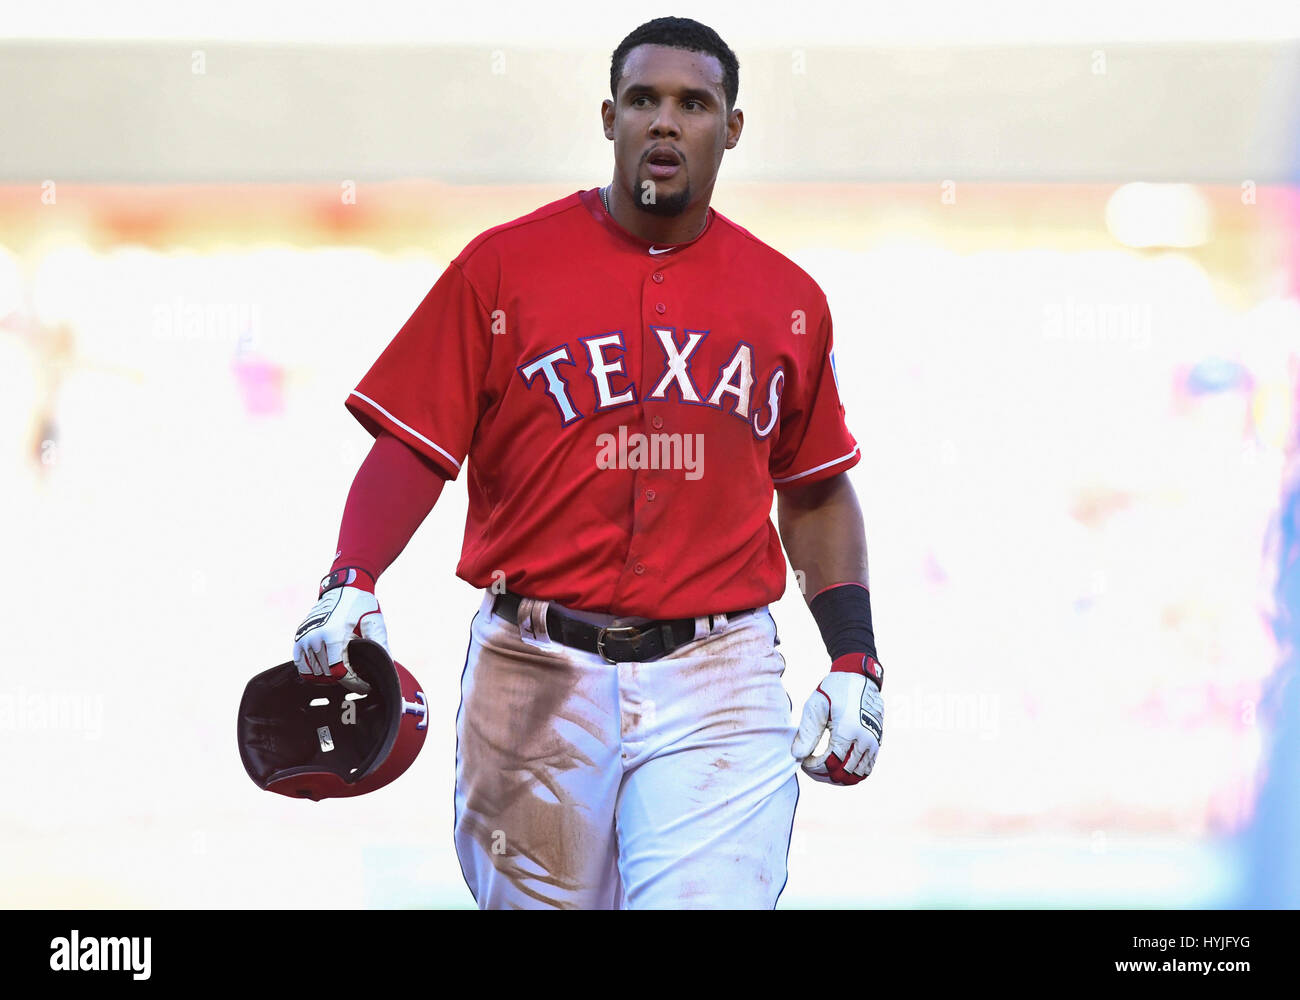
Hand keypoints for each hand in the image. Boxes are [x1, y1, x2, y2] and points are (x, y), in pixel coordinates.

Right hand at [292, 567, 386, 694]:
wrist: (343, 587)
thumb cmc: (361, 604)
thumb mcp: (374, 621)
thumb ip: (380, 642)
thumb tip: (388, 665)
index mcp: (333, 634)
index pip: (339, 672)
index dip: (353, 684)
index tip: (365, 686)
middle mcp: (314, 637)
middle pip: (327, 675)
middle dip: (344, 681)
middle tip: (359, 680)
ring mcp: (304, 637)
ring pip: (313, 673)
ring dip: (329, 678)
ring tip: (345, 675)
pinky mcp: (299, 637)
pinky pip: (300, 664)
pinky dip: (312, 672)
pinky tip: (327, 671)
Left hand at [791, 653, 883, 784]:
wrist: (860, 678)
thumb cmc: (834, 690)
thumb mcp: (816, 707)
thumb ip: (807, 733)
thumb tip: (797, 756)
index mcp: (848, 731)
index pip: (829, 764)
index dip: (812, 767)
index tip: (802, 759)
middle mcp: (864, 740)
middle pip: (842, 774)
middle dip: (822, 775)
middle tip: (808, 765)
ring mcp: (873, 743)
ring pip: (856, 776)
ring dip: (836, 778)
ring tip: (820, 768)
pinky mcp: (877, 743)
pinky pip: (866, 769)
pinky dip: (851, 774)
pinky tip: (835, 768)